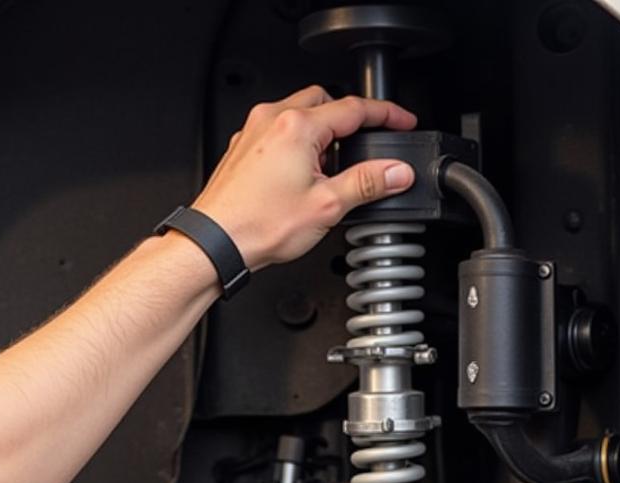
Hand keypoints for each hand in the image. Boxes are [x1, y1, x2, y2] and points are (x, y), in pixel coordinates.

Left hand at [192, 85, 416, 271]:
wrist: (216, 243)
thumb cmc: (257, 225)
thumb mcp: (327, 206)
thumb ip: (367, 184)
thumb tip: (396, 172)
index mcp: (296, 126)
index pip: (354, 108)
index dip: (386, 114)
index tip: (403, 121)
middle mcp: (272, 119)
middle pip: (325, 103)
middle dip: (351, 122)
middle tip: (369, 147)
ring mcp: (254, 132)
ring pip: (301, 118)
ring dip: (323, 136)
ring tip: (333, 174)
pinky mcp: (244, 149)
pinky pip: (280, 134)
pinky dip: (299, 147)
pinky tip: (304, 178)